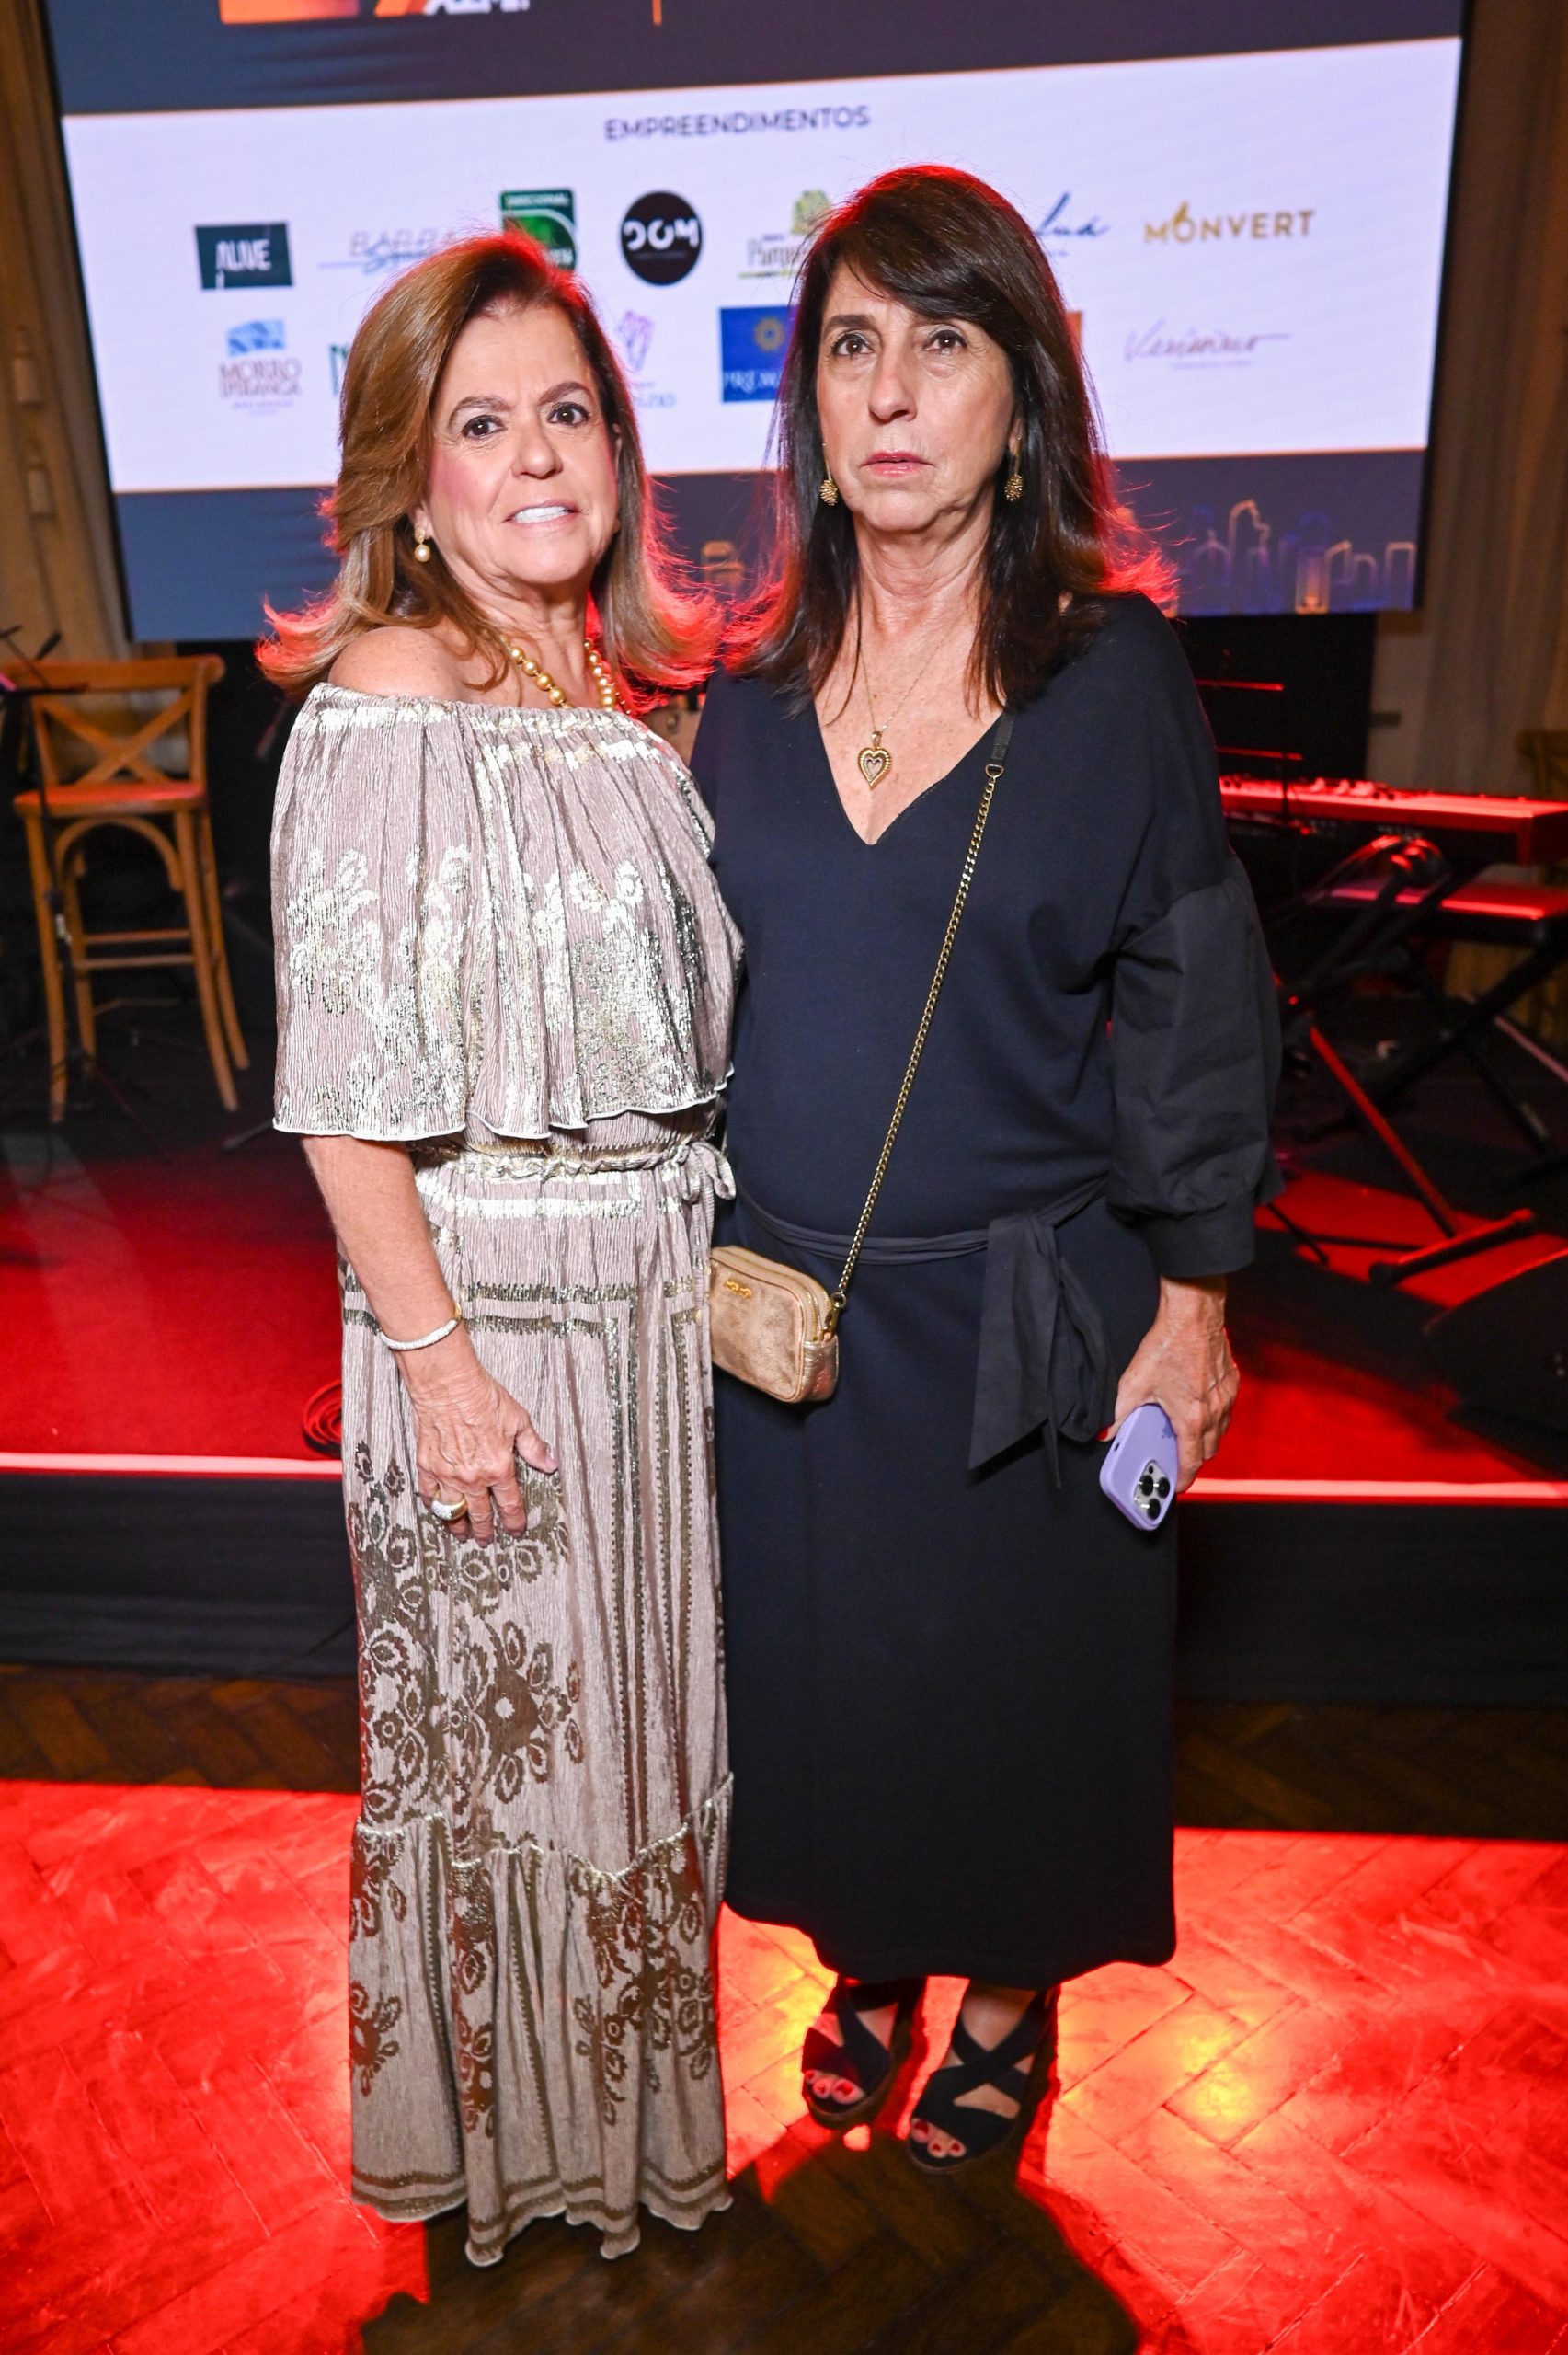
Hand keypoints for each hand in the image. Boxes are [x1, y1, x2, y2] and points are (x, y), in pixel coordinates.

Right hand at [401, 1336, 556, 1545]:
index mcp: (499, 1468)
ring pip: (453, 1511)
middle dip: (485, 1530)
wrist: (448, 1385)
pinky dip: (434, 1504)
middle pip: (480, 1514)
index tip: (515, 1529)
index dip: (514, 1521)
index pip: (510, 1504)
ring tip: (461, 1533)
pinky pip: (430, 1494)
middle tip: (485, 1540)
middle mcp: (473, 1477)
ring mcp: (448, 1474)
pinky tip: (438, 1509)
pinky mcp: (427, 1466)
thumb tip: (550, 1463)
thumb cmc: (482, 1397)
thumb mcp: (518, 1420)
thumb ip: (534, 1447)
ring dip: (458, 1525)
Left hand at [1108, 1276, 1236, 1491]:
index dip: (1184, 1478)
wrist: (1194, 1314)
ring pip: (1219, 1432)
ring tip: (1183, 1433)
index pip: (1192, 1461)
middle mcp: (1214, 1411)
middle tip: (1175, 1457)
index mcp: (1191, 1417)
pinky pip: (1225, 1411)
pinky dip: (1213, 1417)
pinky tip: (1196, 1406)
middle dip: (1193, 1459)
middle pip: (1208, 1450)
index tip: (1176, 1485)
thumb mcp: (1135, 1381)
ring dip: (1204, 1438)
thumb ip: (1119, 1412)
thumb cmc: (1169, 1343)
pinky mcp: (1231, 1383)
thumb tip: (1106, 1432)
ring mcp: (1226, 1397)